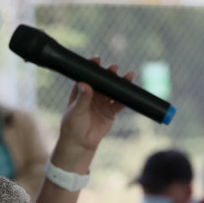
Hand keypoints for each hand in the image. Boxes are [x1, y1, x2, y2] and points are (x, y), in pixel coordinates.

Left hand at [52, 57, 130, 171]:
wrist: (81, 143)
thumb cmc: (73, 126)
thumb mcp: (76, 111)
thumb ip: (82, 98)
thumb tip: (85, 83)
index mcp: (81, 91)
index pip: (87, 76)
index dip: (92, 67)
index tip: (97, 59)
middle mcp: (93, 94)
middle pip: (103, 81)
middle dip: (109, 74)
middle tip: (114, 68)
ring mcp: (102, 103)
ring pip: (113, 91)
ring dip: (120, 84)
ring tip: (129, 76)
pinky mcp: (110, 112)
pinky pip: (119, 104)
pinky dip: (125, 99)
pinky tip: (130, 93)